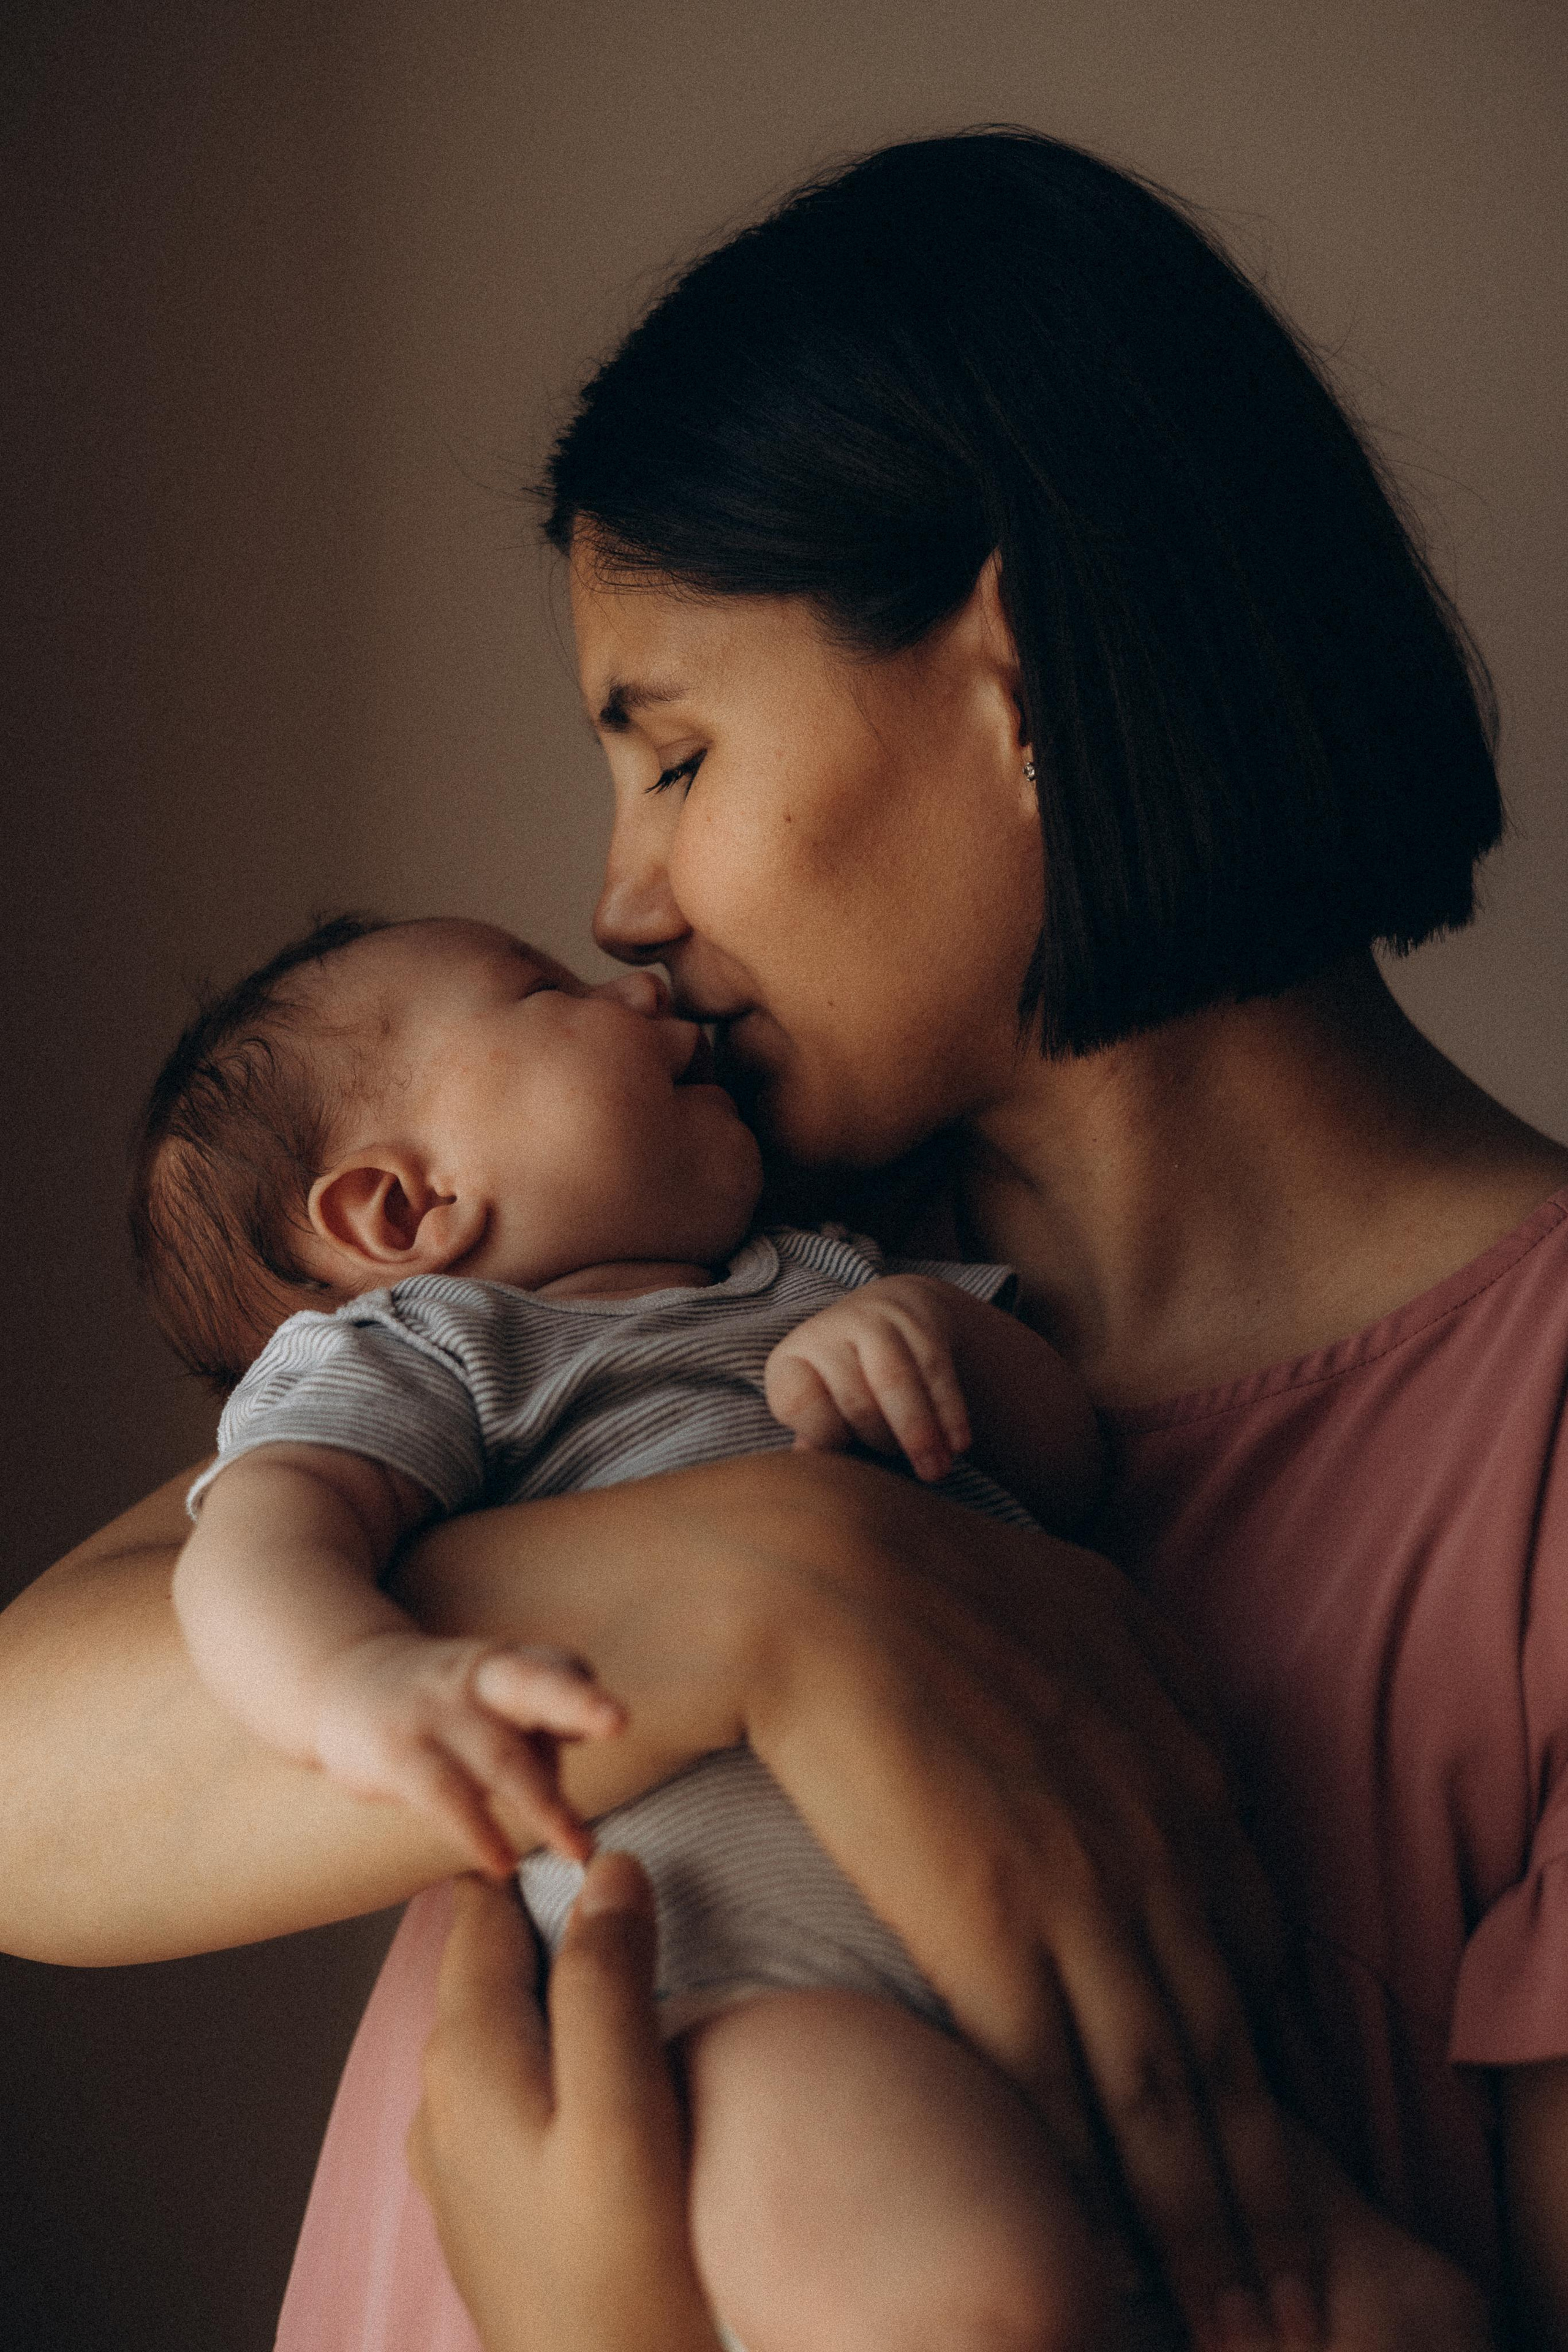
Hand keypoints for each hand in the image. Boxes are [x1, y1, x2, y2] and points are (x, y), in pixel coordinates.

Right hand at [312, 1634, 624, 1877]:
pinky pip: (443, 1794)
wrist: (341, 1683)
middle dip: (576, 1701)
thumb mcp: (490, 1696)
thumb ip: (539, 1726)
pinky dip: (476, 1830)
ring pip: (497, 1754)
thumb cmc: (440, 1703)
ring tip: (578, 1848)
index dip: (584, 1693)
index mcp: (506, 1667)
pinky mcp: (397, 1753)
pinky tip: (502, 1863)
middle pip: (532, 1682)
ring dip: (543, 1803)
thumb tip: (578, 1766)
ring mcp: (435, 1714)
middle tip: (618, 1721)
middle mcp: (476, 1680)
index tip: (614, 1722)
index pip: (557, 1667)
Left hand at [408, 1857, 724, 2351]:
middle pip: (490, 1961)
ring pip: (503, 2022)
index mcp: (466, 2055)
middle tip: (626, 1866)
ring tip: (628, 1947)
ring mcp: (458, 2157)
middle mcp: (442, 2097)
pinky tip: (604, 2055)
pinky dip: (552, 2043)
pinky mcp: (489, 2201)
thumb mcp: (622, 2111)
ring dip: (553, 1979)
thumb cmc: (626, 2269)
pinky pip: (515, 2081)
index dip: (533, 1852)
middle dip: (545, 1910)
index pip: (482, 1905)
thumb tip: (607, 1866)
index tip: (589, 1812)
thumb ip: (606, 1982)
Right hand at [728, 1452, 1317, 2351]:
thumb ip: (1162, 1680)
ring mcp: (1082, 1898)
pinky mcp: (991, 1936)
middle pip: (1226, 2055)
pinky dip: (1086, 2174)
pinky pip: (1060, 2084)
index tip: (1261, 2138)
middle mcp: (1157, 1852)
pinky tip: (1095, 2239)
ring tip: (1213, 2304)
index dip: (1259, 2057)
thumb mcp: (1099, 1605)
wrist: (824, 1577)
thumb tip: (1198, 1740)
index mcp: (1184, 1780)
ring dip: (1194, 2216)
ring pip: (1164, 2094)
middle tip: (1273, 2291)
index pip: (1252, 1956)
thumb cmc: (940, 1578)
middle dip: (1256, 2190)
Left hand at [765, 1275, 970, 1481]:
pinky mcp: (917, 1321)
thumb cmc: (847, 1383)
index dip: (825, 1435)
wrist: (887, 1312)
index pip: (800, 1404)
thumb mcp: (822, 1407)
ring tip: (936, 1472)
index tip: (849, 1453)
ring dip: (920, 1434)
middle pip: (856, 1400)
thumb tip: (811, 1466)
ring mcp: (873, 1321)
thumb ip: (818, 1439)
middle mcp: (826, 1334)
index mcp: (791, 1362)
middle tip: (904, 1471)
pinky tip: (958, 1444)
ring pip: (896, 1383)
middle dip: (883, 1441)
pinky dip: (949, 1413)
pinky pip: (935, 1372)